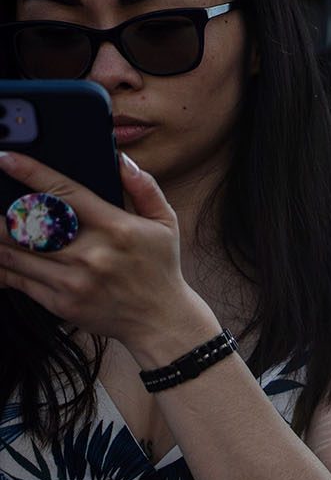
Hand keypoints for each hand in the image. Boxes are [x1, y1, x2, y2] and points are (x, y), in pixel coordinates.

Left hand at [0, 151, 213, 357]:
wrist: (160, 319)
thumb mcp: (165, 222)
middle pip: (28, 225)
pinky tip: (0, 258)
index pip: (64, 192)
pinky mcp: (61, 303)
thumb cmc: (160, 267)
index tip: (7, 159)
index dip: (30, 173)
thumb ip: (144, 187)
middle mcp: (91, 253)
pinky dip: (2, 268)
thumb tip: (121, 160)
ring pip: (14, 254)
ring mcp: (73, 280)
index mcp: (116, 227)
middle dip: (4, 212)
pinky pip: (19, 281)